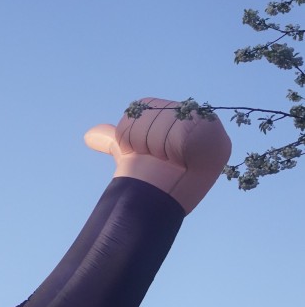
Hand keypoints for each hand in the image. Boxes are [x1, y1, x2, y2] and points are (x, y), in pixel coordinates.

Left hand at [84, 98, 230, 213]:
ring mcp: (210, 127)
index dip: (135, 131)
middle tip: (159, 157)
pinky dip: (174, 150)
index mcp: (175, 112)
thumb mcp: (132, 153)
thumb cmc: (148, 176)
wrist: (158, 201)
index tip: (144, 149)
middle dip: (147, 139)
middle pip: (156, 111)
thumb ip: (114, 140)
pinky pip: (182, 133)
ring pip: (167, 122)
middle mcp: (195, 116)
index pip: (144, 105)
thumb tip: (89, 136)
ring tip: (171, 161)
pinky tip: (182, 161)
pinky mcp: (217, 139)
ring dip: (159, 147)